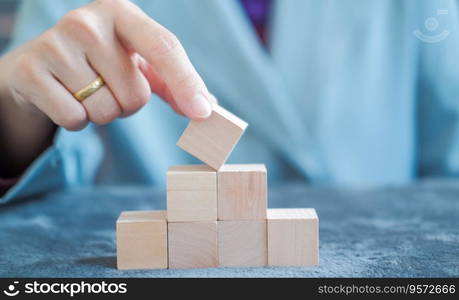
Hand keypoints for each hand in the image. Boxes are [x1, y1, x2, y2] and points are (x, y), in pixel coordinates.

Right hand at [0, 0, 214, 130]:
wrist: (39, 66)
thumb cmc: (98, 63)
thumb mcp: (136, 63)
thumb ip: (173, 82)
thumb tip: (207, 108)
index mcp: (122, 13)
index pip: (165, 47)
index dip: (186, 82)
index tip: (202, 112)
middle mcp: (87, 22)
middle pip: (136, 95)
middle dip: (127, 103)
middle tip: (106, 85)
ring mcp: (55, 44)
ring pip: (105, 111)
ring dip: (102, 113)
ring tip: (84, 90)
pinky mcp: (30, 70)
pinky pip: (74, 119)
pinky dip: (75, 120)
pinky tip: (63, 97)